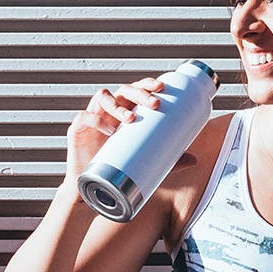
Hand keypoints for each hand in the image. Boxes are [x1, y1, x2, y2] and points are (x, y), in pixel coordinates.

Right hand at [63, 75, 198, 183]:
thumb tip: (195, 159)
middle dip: (139, 92)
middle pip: (124, 90)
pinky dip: (96, 120)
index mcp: (125, 111)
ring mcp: (93, 117)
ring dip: (118, 105)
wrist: (90, 186)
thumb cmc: (117, 168)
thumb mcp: (146, 162)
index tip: (164, 88)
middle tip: (154, 103)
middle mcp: (109, 110)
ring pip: (103, 97)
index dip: (148, 85)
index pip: (137, 90)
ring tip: (131, 118)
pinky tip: (108, 131)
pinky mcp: (77, 129)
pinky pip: (84, 117)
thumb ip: (169, 160)